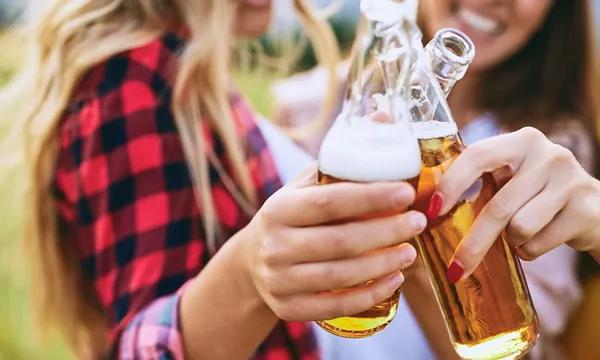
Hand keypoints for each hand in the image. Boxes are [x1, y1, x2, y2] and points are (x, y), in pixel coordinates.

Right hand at [241, 168, 426, 320]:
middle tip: (418, 222)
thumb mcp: (306, 186)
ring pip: (338, 277)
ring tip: (411, 251)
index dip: (370, 197)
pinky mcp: (287, 308)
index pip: (328, 202)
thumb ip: (341, 157)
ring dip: (382, 265)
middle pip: (338, 242)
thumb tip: (383, 116)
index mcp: (278, 209)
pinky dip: (368, 295)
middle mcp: (274, 245)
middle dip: (385, 232)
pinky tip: (394, 281)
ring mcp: (278, 281)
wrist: (254, 261)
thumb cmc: (293, 216)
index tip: (407, 191)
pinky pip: (333, 308)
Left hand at [433, 127, 599, 280]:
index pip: (477, 156)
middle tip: (455, 269)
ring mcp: (571, 180)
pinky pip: (538, 243)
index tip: (432, 212)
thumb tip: (426, 210)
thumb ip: (480, 181)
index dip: (451, 184)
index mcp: (521, 141)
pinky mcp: (585, 209)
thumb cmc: (538, 194)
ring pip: (519, 228)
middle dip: (473, 243)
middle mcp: (548, 154)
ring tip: (521, 232)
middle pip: (497, 207)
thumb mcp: (513, 177)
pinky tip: (542, 237)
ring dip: (511, 241)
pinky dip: (530, 250)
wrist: (596, 210)